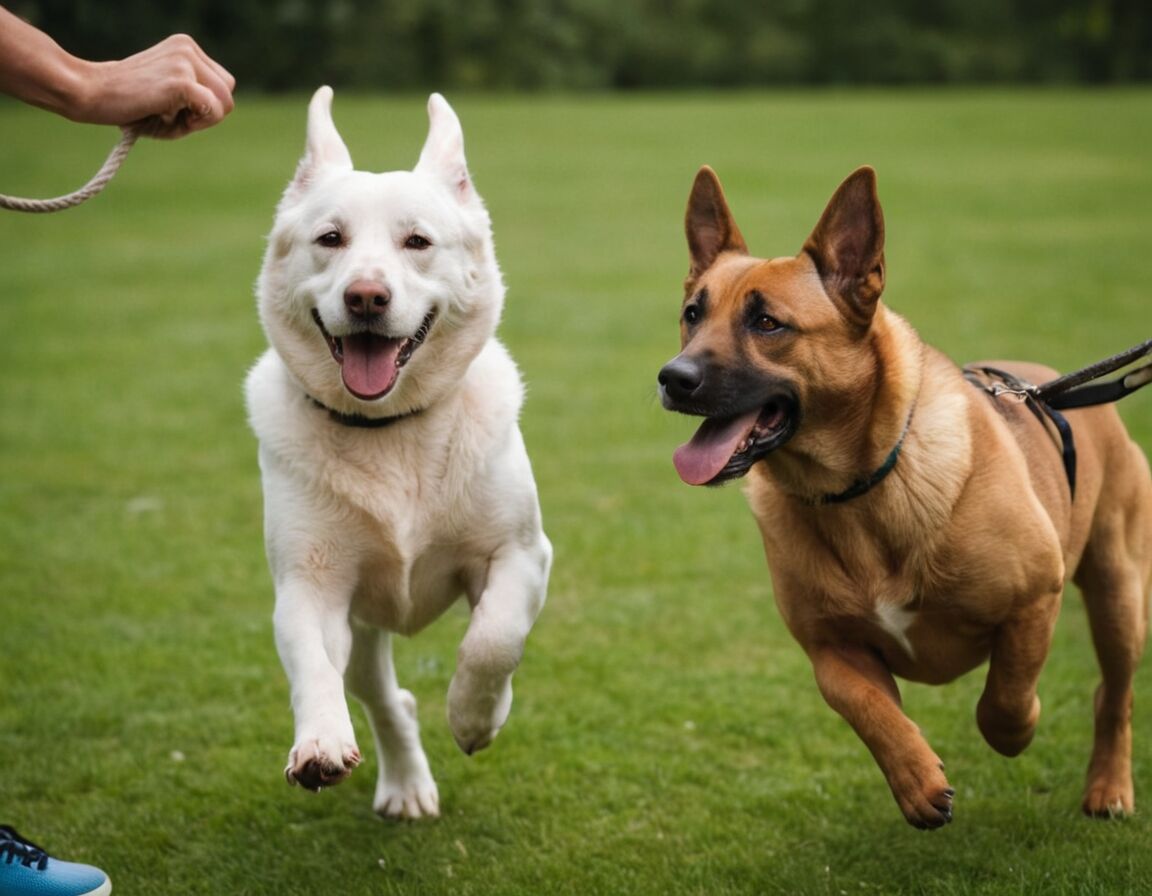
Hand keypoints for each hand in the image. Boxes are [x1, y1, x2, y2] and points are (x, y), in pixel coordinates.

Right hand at [74, 34, 234, 137]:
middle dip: (206, 114)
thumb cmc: (129, 103)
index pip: (222, 84)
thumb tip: (223, 106)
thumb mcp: (169, 95)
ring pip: (224, 104)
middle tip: (172, 114)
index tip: (175, 107)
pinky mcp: (181, 80)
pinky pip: (213, 110)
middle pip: (227, 93)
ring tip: (167, 114)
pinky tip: (167, 116)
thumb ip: (199, 98)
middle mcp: (188, 48)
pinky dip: (196, 123)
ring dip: (199, 120)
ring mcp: (185, 61)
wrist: (91, 93)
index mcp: (186, 47)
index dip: (204, 105)